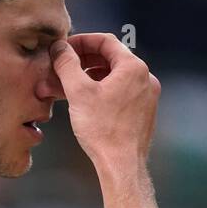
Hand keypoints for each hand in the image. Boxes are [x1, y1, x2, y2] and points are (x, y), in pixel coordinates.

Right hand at [49, 33, 160, 164]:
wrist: (122, 165)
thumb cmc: (103, 130)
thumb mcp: (78, 92)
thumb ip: (67, 64)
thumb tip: (59, 48)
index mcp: (133, 68)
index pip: (105, 41)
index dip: (81, 42)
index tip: (65, 49)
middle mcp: (145, 78)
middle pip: (110, 59)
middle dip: (83, 62)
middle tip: (64, 68)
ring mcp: (146, 96)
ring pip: (114, 78)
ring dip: (90, 78)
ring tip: (69, 87)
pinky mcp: (143, 113)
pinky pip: (121, 93)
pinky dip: (102, 92)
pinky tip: (85, 103)